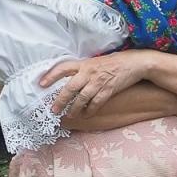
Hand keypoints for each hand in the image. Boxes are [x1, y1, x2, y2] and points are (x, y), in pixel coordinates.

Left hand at [40, 50, 155, 118]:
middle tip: (54, 110)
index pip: (63, 68)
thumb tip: (69, 78)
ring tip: (69, 115)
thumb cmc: (115, 62)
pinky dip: (90, 110)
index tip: (41, 84)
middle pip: (70, 88)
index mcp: (84, 64)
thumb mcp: (96, 61)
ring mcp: (99, 82)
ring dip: (74, 109)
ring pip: (82, 98)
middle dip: (60, 100)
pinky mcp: (109, 90)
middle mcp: (89, 73)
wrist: (135, 63)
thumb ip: (83, 69)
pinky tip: (86, 114)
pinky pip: (96, 103)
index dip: (51, 75)